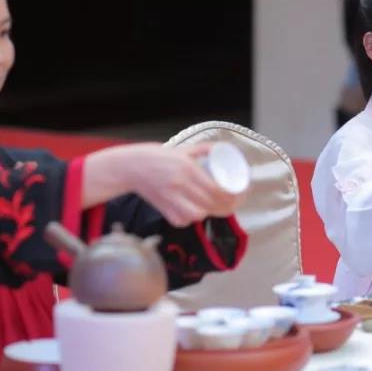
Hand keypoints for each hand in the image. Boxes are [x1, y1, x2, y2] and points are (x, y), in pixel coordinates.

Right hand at [84, 142, 237, 227]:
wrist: (130, 167)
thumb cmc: (157, 157)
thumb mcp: (182, 150)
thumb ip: (202, 149)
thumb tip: (222, 149)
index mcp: (187, 169)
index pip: (216, 189)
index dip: (233, 195)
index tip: (241, 193)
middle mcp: (180, 185)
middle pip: (211, 204)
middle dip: (228, 206)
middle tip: (235, 202)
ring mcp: (170, 199)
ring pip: (198, 215)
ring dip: (210, 212)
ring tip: (217, 206)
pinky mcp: (162, 210)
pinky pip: (182, 221)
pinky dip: (191, 219)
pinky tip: (197, 212)